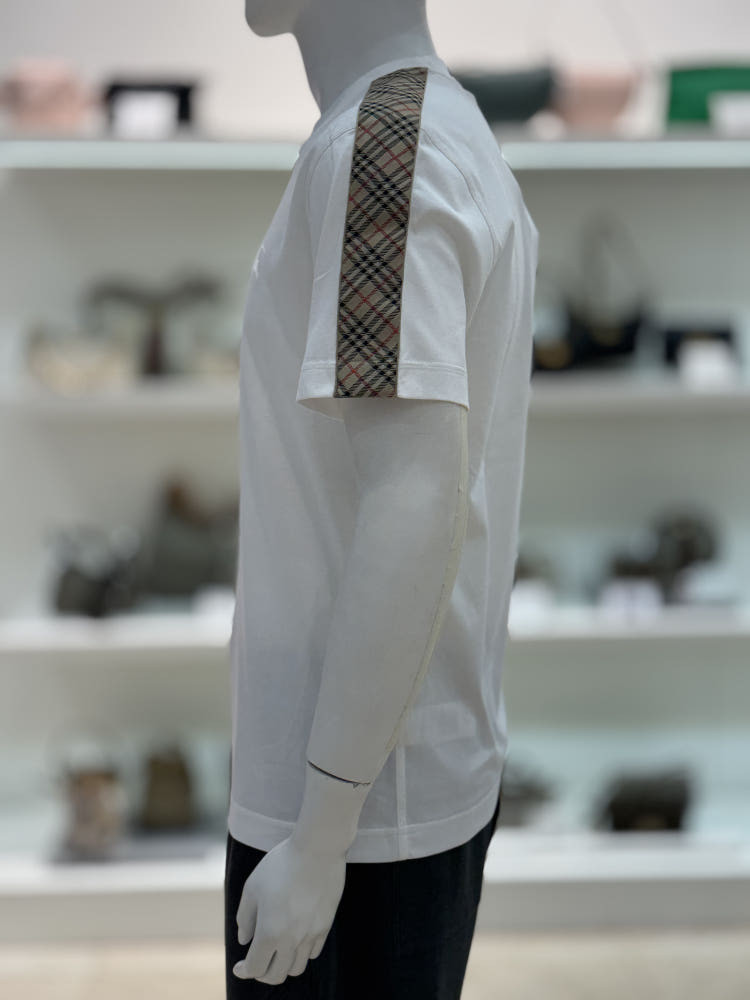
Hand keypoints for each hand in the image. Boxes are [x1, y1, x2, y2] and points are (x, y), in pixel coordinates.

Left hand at [233, 833, 346, 984]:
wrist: (317, 849)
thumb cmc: (281, 864)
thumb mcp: (253, 886)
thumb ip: (245, 917)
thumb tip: (244, 940)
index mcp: (270, 931)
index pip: (256, 968)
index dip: (244, 971)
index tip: (239, 966)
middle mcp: (292, 939)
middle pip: (276, 975)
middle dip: (262, 972)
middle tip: (256, 961)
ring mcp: (311, 934)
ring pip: (296, 968)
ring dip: (283, 965)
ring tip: (276, 951)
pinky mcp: (326, 926)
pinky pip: (312, 953)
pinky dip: (300, 953)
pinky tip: (294, 939)